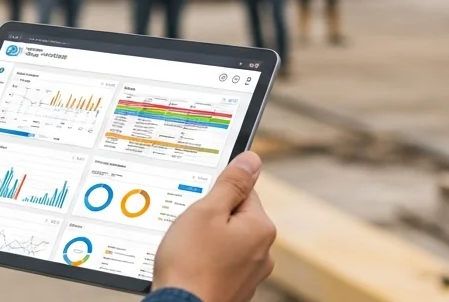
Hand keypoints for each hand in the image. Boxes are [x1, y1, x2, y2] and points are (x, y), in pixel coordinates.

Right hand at [152, 152, 275, 301]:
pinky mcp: (234, 290)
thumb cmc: (190, 263)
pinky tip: (189, 268)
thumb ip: (231, 183)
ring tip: (186, 252)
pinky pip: (219, 265)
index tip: (198, 203)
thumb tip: (251, 159)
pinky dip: (204, 263)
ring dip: (205, 242)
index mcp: (260, 228)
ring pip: (225, 242)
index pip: (243, 191)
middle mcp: (262, 253)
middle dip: (209, 219)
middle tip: (188, 229)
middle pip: (234, 217)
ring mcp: (249, 275)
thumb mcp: (207, 211)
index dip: (215, 193)